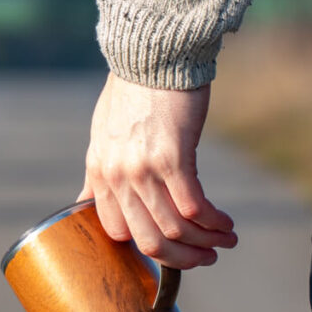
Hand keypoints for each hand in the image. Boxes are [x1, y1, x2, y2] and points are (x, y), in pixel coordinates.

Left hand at [79, 72, 237, 268]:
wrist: (151, 54)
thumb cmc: (132, 90)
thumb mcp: (102, 135)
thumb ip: (98, 173)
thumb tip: (85, 201)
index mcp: (99, 173)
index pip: (118, 234)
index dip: (149, 250)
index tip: (174, 250)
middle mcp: (117, 176)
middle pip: (149, 240)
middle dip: (182, 258)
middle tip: (207, 258)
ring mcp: (143, 169)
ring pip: (175, 228)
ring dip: (205, 242)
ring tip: (226, 241)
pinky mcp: (173, 157)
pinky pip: (194, 207)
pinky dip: (213, 222)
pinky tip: (226, 223)